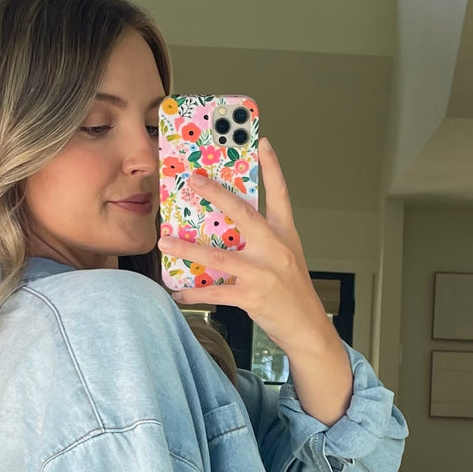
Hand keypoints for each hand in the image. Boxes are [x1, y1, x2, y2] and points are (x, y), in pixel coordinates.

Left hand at [159, 138, 332, 357]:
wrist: (307, 328)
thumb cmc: (293, 292)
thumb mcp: (286, 257)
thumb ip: (262, 240)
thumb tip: (226, 228)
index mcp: (285, 235)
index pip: (280, 194)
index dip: (273, 167)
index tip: (262, 143)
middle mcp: (276, 249)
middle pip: (244, 214)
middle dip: (216, 194)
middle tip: (192, 181)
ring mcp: (264, 273)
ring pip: (219, 256)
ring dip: (188, 248)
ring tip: (165, 241)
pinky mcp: (253, 297)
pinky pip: (216, 292)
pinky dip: (194, 293)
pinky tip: (178, 293)